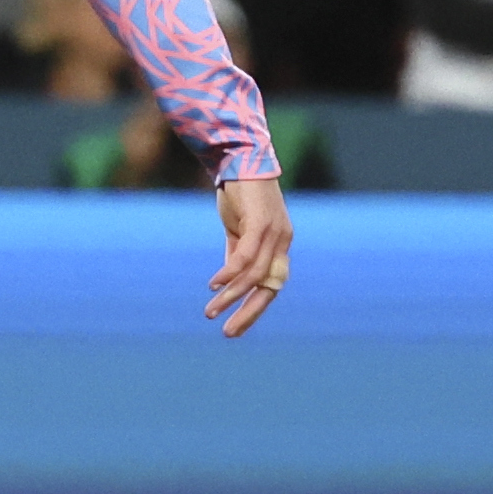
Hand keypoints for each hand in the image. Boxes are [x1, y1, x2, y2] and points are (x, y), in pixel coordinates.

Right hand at [205, 175, 289, 338]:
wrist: (241, 160)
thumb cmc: (240, 195)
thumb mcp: (238, 229)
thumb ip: (237, 252)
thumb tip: (229, 279)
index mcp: (278, 246)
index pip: (270, 286)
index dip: (253, 309)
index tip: (234, 327)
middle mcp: (281, 242)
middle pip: (269, 287)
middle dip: (249, 312)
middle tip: (228, 333)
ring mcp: (273, 232)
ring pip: (254, 275)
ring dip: (232, 296)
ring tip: (211, 310)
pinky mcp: (261, 222)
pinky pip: (246, 255)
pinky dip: (230, 273)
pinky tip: (214, 285)